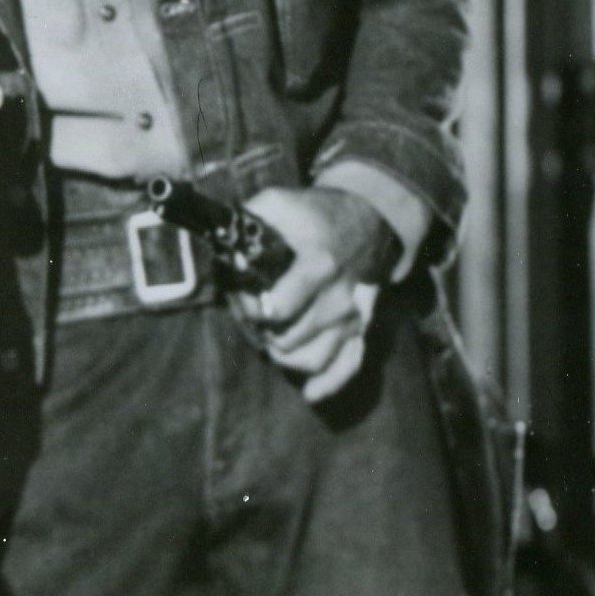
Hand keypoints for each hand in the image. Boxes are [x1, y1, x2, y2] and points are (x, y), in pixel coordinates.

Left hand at [230, 185, 388, 403]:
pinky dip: (327, 383)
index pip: (278, 309)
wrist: (369, 218)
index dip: (253, 309)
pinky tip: (309, 392)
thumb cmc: (314, 213)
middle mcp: (340, 297)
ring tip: (272, 338)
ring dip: (285, 356)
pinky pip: (349, 367)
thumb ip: (246, 224)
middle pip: (290, 339)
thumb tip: (225, 255)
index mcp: (319, 264)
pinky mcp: (364, 329)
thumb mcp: (278, 203)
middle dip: (265, 332)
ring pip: (314, 360)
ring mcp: (354, 317)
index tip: (247, 298)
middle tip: (257, 316)